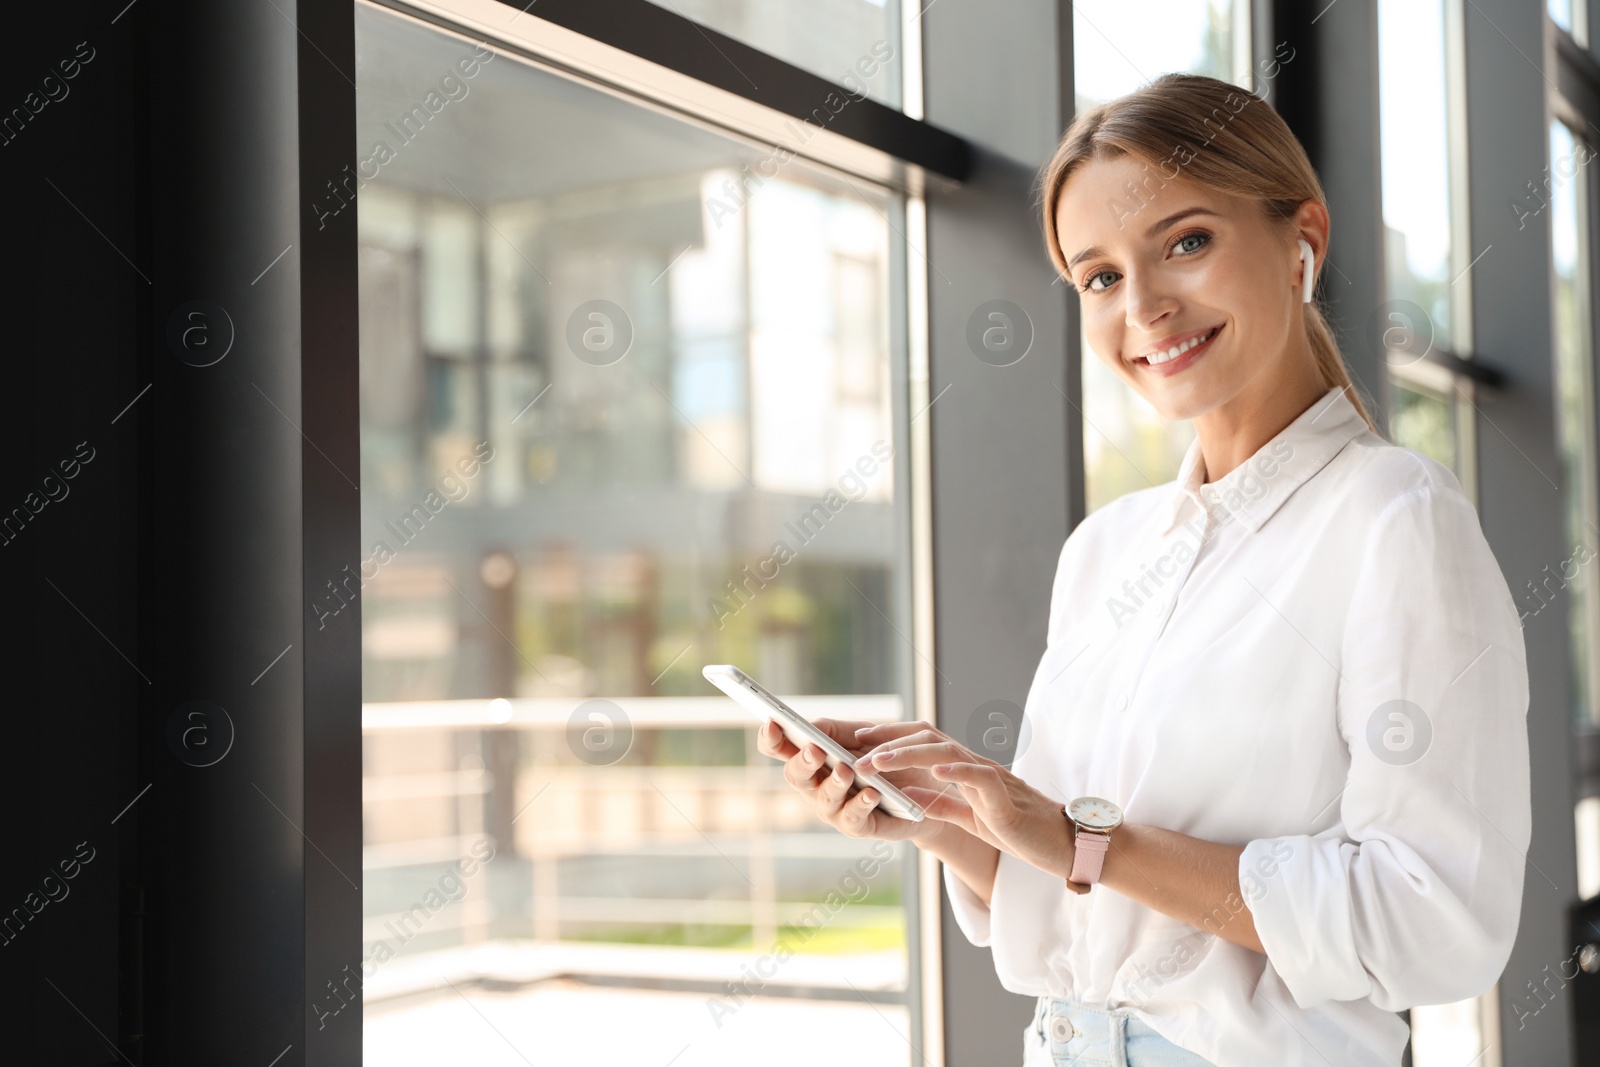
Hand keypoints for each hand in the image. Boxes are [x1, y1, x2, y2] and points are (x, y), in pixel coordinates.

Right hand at [755, 718, 946, 843]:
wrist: (922, 788)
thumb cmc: (883, 758)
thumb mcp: (861, 736)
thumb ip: (836, 730)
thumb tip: (812, 726)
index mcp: (811, 760)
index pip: (780, 750)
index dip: (770, 738)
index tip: (771, 724)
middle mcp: (816, 786)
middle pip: (795, 776)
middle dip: (803, 762)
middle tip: (815, 749)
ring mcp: (834, 808)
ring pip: (823, 798)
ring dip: (834, 783)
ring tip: (846, 770)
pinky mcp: (858, 826)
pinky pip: (853, 818)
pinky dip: (861, 804)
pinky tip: (872, 792)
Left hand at [854, 722, 1074, 878]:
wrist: (1061, 844)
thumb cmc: (1019, 830)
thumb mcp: (971, 818)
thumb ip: (943, 805)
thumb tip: (911, 797)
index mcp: (964, 770)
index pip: (923, 743)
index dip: (890, 738)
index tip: (858, 741)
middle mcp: (974, 766)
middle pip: (928, 738)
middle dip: (888, 742)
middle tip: (856, 751)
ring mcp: (990, 778)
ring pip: (947, 752)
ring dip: (908, 754)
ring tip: (878, 761)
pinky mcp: (1005, 798)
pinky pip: (980, 777)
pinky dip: (956, 772)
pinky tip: (934, 772)